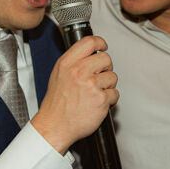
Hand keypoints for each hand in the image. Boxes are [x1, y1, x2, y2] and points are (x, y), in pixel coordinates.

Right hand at [32, 35, 118, 152]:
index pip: (89, 42)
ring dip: (108, 86)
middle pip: (106, 58)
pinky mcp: (101, 99)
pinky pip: (115, 93)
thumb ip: (73, 62)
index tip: (103, 47)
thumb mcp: (58, 75)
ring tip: (95, 93)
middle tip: (99, 77)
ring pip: (113, 77)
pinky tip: (98, 103)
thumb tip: (90, 54)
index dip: (100, 43)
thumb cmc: (56, 104)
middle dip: (106, 68)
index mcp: (67, 64)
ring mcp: (91, 85)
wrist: (55, 126)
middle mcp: (79, 72)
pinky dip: (109, 99)